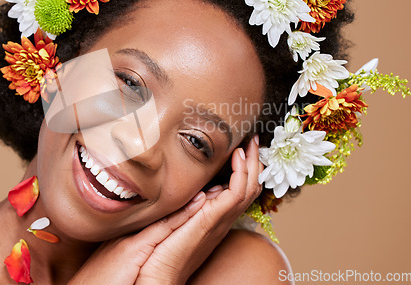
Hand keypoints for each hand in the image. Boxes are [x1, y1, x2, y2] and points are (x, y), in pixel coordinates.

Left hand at [68, 136, 262, 284]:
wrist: (155, 278)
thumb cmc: (160, 253)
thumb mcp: (176, 223)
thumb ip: (188, 209)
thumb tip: (199, 191)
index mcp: (214, 220)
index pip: (239, 192)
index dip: (245, 171)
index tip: (243, 149)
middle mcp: (222, 220)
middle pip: (249, 188)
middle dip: (255, 163)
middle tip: (255, 140)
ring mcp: (219, 221)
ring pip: (247, 189)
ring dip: (252, 164)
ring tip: (251, 143)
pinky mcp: (210, 221)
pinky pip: (235, 195)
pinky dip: (241, 174)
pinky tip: (238, 158)